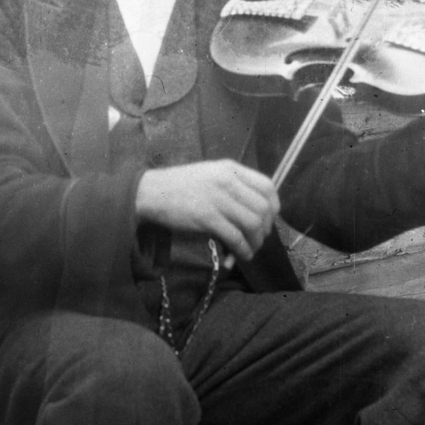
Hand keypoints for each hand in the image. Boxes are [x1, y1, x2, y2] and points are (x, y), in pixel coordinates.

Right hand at [135, 159, 279, 261]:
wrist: (150, 192)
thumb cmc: (180, 185)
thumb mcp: (210, 174)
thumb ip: (232, 185)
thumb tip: (256, 209)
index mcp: (230, 168)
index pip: (267, 186)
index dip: (274, 206)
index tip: (269, 220)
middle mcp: (227, 181)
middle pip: (263, 208)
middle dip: (266, 228)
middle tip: (259, 239)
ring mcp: (217, 199)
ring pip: (252, 224)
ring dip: (255, 242)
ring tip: (250, 249)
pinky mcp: (207, 217)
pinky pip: (235, 237)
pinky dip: (242, 250)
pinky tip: (239, 256)